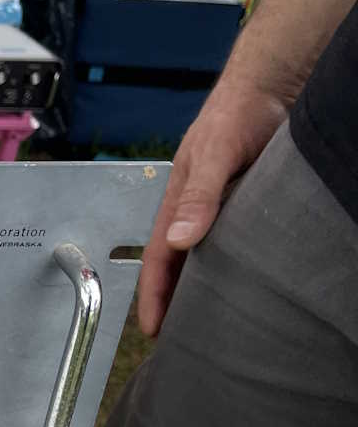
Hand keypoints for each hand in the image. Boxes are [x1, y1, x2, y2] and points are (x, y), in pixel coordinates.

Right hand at [135, 80, 289, 336]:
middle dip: (175, 302)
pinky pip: (235, 247)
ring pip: (207, 258)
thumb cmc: (236, 114)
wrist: (273, 86)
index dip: (154, 297)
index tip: (153, 331)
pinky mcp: (248, 207)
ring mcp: (222, 211)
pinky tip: (245, 285)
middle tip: (180, 340)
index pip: (158, 261)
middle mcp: (197, 213)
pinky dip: (232, 270)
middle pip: (180, 266)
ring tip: (209, 322)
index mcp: (178, 205)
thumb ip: (198, 196)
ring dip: (202, 288)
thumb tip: (179, 240)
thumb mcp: (215, 155)